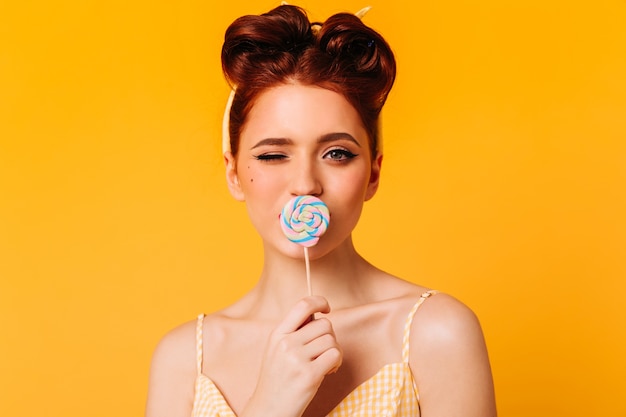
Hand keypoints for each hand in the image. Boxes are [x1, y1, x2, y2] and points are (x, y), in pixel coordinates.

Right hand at [240, 296, 342, 416]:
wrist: (268, 409)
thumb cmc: (277, 380)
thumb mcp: (276, 350)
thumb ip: (293, 332)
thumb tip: (317, 315)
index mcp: (277, 334)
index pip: (303, 305)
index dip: (319, 301)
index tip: (326, 308)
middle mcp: (286, 343)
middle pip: (324, 324)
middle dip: (330, 336)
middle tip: (323, 350)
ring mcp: (296, 359)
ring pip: (331, 339)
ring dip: (334, 351)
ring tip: (325, 363)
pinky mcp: (309, 375)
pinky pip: (335, 355)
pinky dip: (336, 362)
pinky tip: (328, 371)